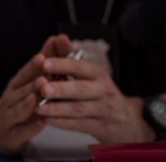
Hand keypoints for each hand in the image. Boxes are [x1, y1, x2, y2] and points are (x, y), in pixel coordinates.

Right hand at [0, 35, 73, 154]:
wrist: (0, 130)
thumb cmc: (21, 103)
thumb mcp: (29, 84)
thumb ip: (43, 64)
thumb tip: (55, 40)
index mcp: (16, 84)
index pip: (24, 73)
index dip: (33, 65)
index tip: (42, 57)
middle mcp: (10, 98)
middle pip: (22, 90)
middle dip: (33, 84)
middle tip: (45, 78)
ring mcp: (9, 117)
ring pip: (19, 109)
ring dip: (29, 103)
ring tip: (38, 98)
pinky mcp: (11, 136)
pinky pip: (21, 131)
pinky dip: (31, 127)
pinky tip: (41, 123)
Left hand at [35, 54, 153, 142]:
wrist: (127, 121)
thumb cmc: (100, 92)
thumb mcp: (90, 74)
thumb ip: (71, 57)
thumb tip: (58, 38)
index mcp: (98, 74)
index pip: (79, 67)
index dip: (62, 65)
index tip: (44, 63)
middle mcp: (103, 90)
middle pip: (80, 89)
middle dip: (60, 89)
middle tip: (42, 87)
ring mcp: (104, 111)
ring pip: (78, 109)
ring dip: (57, 109)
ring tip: (38, 107)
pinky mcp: (103, 128)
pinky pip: (80, 125)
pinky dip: (63, 123)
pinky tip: (48, 120)